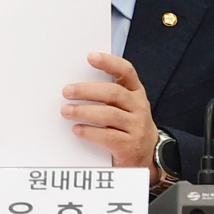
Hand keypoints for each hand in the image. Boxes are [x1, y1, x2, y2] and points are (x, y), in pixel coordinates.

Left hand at [61, 53, 157, 179]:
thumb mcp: (124, 107)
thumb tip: (75, 85)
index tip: (91, 57)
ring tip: (66, 111)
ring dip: (84, 111)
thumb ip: (107, 95)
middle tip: (67, 91)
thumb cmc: (128, 126)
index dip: (109, 63)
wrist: (147, 156)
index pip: (126, 72)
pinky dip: (90, 132)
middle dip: (87, 90)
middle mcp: (139, 107)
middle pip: (113, 93)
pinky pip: (108, 136)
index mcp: (136, 93)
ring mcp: (137, 127)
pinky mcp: (130, 146)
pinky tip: (77, 129)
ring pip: (109, 115)